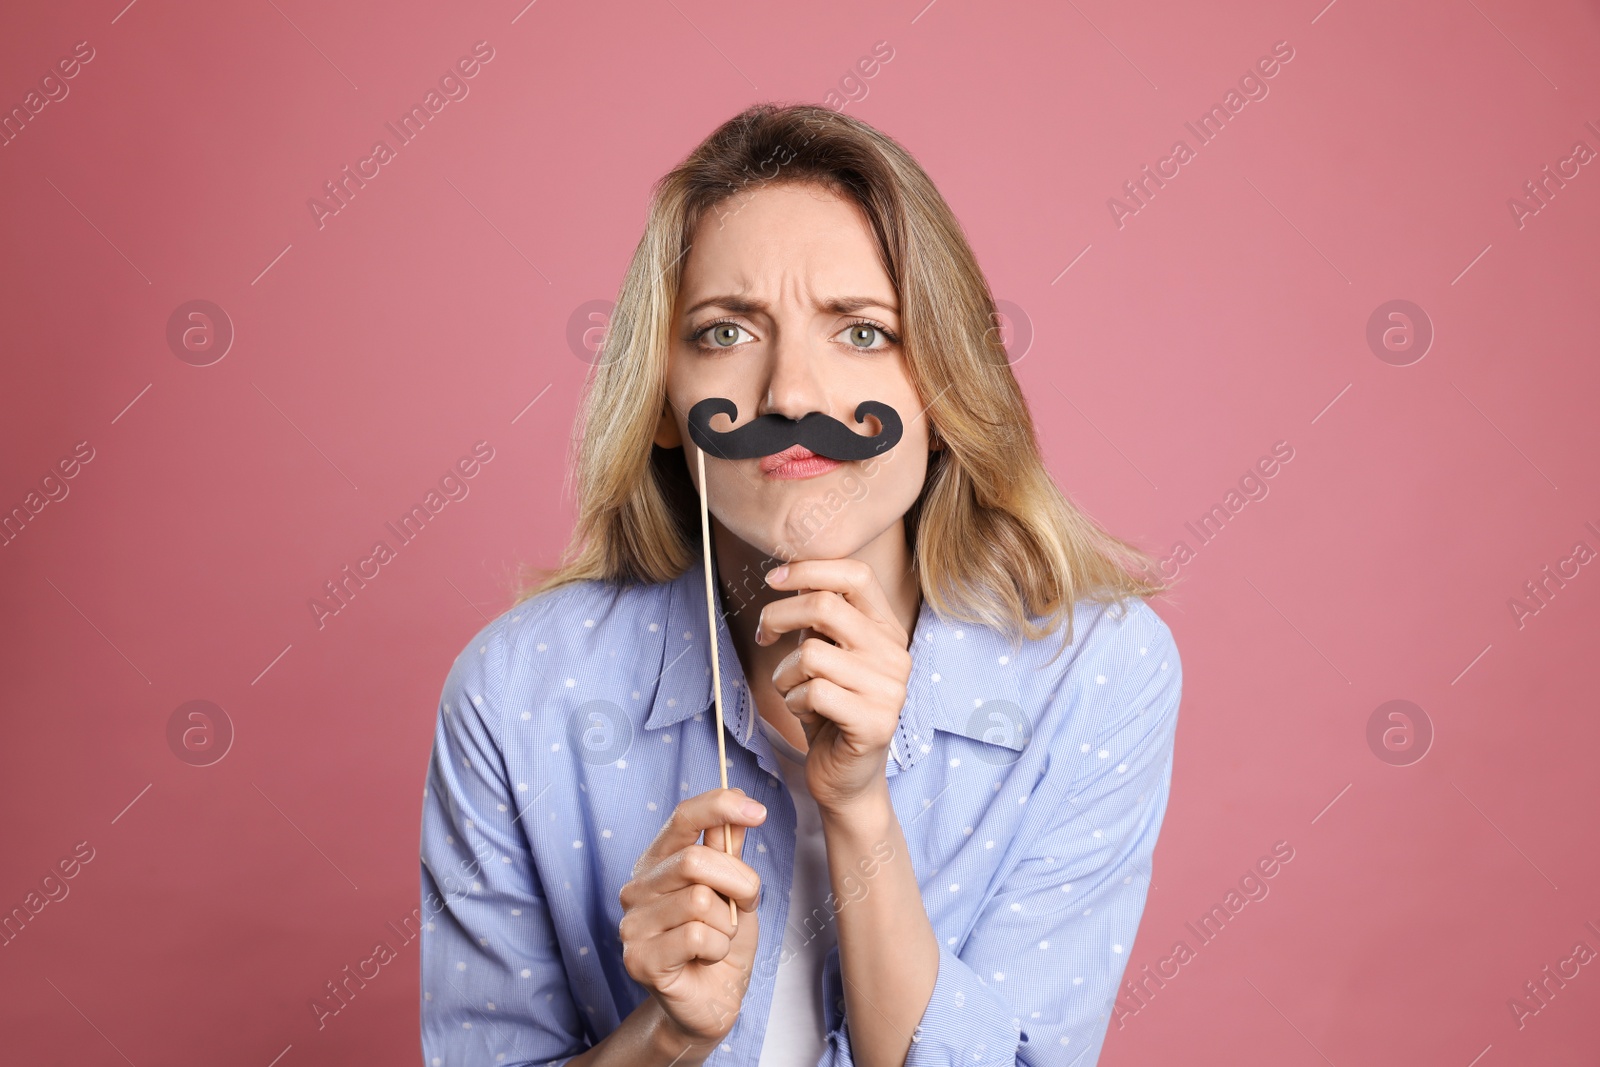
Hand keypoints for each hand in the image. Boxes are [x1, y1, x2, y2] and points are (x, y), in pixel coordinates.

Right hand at [618, 787, 764, 1045]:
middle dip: (739, 882)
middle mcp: (636, 888)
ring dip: (727, 925)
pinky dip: (717, 949)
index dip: (720, 806)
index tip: (757, 812)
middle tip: (745, 905)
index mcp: (657, 862)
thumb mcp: (734, 890)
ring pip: (700, 901)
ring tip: (717, 940)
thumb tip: (739, 800)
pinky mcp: (639, 959)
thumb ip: (729, 849)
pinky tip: (706, 959)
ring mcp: (632, 924)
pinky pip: (696, 937)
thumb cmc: (720, 943)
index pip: (682, 818)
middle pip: (695, 860)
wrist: (711, 1002)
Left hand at [756, 558, 912, 810]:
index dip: (809, 569)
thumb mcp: (826, 654)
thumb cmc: (830, 710)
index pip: (856, 574)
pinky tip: (806, 714)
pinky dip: (794, 702)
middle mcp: (896, 653)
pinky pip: (813, 692)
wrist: (847, 777)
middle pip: (824, 606)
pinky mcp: (875, 722)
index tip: (773, 579)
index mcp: (887, 629)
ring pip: (810, 654)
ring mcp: (890, 689)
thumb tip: (790, 573)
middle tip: (762, 635)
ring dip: (785, 674)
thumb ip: (820, 617)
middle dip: (778, 616)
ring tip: (794, 691)